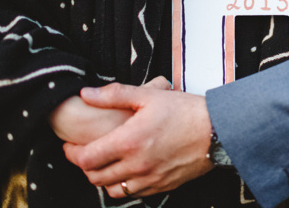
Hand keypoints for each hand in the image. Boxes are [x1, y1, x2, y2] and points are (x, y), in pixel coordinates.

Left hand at [63, 79, 213, 198]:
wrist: (218, 130)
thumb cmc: (184, 110)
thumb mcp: (149, 95)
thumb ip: (114, 95)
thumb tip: (86, 94)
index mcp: (129, 141)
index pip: (87, 158)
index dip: (72, 154)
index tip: (70, 146)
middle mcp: (136, 165)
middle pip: (95, 177)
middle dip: (84, 167)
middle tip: (84, 154)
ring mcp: (150, 179)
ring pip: (113, 190)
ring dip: (103, 179)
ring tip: (105, 164)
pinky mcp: (163, 186)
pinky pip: (134, 193)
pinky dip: (124, 185)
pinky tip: (127, 170)